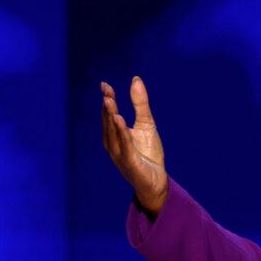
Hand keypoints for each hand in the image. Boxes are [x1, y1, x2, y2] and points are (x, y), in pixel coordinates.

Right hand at [100, 77, 167, 214]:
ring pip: (113, 133)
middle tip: (106, 90)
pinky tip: (120, 120)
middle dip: (107, 106)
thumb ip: (140, 104)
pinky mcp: (129, 163)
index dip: (107, 99)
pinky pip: (124, 146)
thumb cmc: (148, 154)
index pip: (109, 114)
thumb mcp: (146, 124)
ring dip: (110, 117)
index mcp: (114, 134)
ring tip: (109, 101)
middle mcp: (112, 144)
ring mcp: (119, 154)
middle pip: (108, 122)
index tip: (105, 85)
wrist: (156, 181)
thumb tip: (135, 79)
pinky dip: (122, 133)